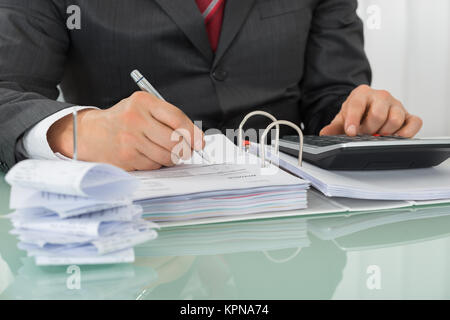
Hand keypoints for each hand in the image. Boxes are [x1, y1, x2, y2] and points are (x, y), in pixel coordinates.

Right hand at [47, 92, 204, 170]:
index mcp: (143, 102)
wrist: (91, 133)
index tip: (201, 141)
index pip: (177, 118)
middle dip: (186, 149)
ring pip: (167, 156)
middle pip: (175, 140)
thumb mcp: (143, 108)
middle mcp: (135, 119)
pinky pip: (154, 165)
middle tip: (187, 151)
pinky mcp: (127, 157)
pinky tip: (150, 155)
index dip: (193, 132)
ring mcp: (130, 140)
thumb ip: (168, 118)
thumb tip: (196, 138)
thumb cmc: (124, 120)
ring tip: (166, 152)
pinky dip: (157, 163)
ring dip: (172, 158)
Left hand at [320, 85, 422, 136]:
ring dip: (385, 133)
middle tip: (364, 135)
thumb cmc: (356, 114)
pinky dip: (407, 132)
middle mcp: (381, 96)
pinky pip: (415, 122)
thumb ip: (333, 127)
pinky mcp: (408, 115)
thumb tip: (325, 133)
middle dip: (369, 129)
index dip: (353, 120)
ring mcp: (396, 105)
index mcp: (362, 94)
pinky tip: (396, 138)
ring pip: (395, 119)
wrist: (367, 109)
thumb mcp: (342, 119)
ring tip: (377, 135)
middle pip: (378, 114)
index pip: (357, 105)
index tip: (351, 132)